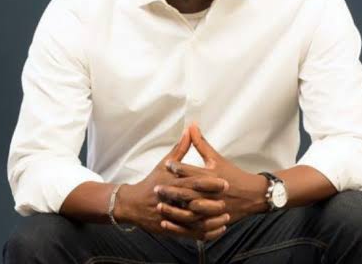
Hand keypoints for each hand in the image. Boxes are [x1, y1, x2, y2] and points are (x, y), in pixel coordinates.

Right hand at [116, 128, 230, 240]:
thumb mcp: (164, 164)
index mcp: (171, 183)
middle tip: (228, 199)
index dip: (209, 183)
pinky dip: (205, 233)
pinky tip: (218, 230)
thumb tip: (190, 129)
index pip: (192, 183)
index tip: (224, 181)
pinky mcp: (171, 229)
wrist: (132, 204)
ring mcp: (171, 216)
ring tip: (226, 217)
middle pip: (194, 202)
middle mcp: (171, 201)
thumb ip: (180, 149)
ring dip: (211, 220)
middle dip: (211, 201)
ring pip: (193, 220)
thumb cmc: (152, 182)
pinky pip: (191, 233)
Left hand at [160, 124, 268, 225]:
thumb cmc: (232, 174)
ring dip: (174, 210)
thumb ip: (201, 143)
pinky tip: (169, 222)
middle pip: (188, 192)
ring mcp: (213, 208)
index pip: (192, 171)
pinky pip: (195, 225)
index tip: (166, 165)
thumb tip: (191, 125)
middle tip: (156, 188)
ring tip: (160, 206)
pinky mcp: (213, 220)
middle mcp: (212, 193)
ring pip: (190, 211)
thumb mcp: (216, 158)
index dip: (178, 168)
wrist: (252, 195)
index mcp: (212, 176)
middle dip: (171, 190)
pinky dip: (181, 225)